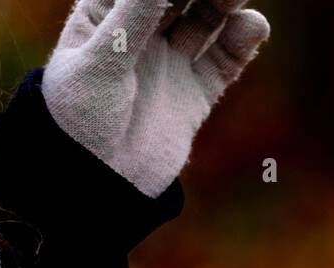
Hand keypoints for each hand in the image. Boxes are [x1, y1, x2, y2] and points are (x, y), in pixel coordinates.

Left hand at [43, 0, 269, 197]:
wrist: (96, 183)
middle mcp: (141, 34)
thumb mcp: (101, 63)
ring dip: (226, 5)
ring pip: (206, 22)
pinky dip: (240, 44)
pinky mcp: (195, 94)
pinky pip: (223, 62)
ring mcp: (169, 63)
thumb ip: (134, 17)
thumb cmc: (80, 119)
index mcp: (106, 15)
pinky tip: (254, 27)